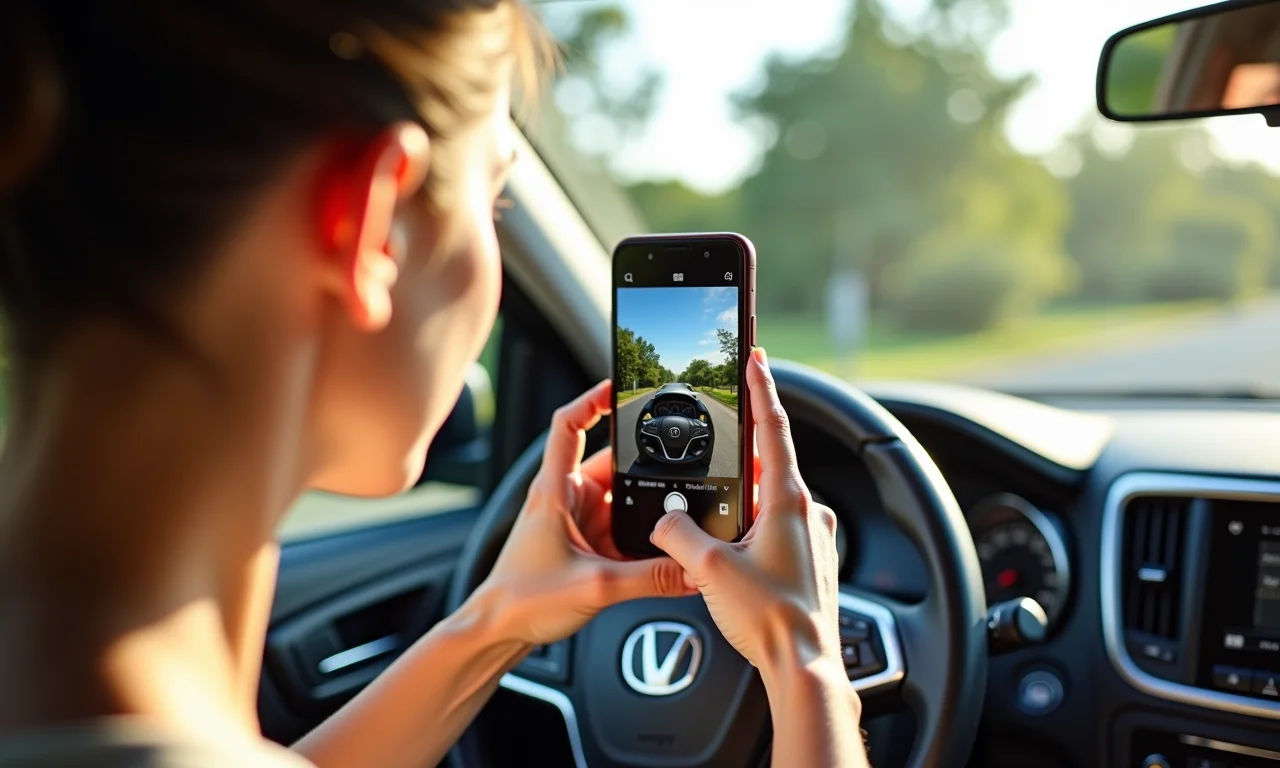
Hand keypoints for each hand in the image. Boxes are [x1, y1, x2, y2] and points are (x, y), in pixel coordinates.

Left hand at [472, 381, 691, 645]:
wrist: (498, 633)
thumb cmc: (520, 600)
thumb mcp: (595, 587)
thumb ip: (649, 578)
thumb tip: (691, 569)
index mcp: (554, 491)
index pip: (569, 425)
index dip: (593, 400)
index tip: (620, 386)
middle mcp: (565, 499)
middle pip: (611, 464)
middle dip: (644, 465)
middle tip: (678, 464)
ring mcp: (577, 522)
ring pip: (621, 499)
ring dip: (645, 505)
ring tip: (676, 511)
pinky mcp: (586, 546)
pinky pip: (622, 528)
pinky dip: (642, 533)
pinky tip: (662, 544)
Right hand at [651, 348, 844, 677]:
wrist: (803, 665)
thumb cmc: (770, 618)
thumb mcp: (709, 568)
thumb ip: (678, 533)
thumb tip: (665, 519)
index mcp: (788, 501)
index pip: (773, 428)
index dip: (761, 388)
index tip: (756, 358)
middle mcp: (809, 513)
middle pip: (771, 465)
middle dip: (742, 454)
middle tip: (719, 445)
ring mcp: (815, 538)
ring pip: (774, 502)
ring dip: (747, 500)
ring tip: (718, 520)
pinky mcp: (813, 562)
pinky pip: (780, 531)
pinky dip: (756, 529)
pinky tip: (736, 554)